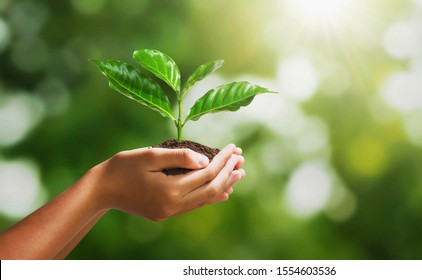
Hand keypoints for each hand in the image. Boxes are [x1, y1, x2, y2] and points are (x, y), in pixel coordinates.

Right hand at [88, 144, 244, 220]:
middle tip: (241, 159)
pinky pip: (194, 205)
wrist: (100, 190)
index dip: (223, 160)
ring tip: (239, 173)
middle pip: (211, 188)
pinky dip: (210, 196)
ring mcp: (170, 212)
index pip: (207, 173)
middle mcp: (173, 206)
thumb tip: (205, 159)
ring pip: (205, 199)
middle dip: (228, 172)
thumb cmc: (123, 167)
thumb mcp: (149, 155)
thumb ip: (179, 156)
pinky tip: (222, 191)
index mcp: (170, 190)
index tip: (234, 147)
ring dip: (223, 185)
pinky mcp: (166, 214)